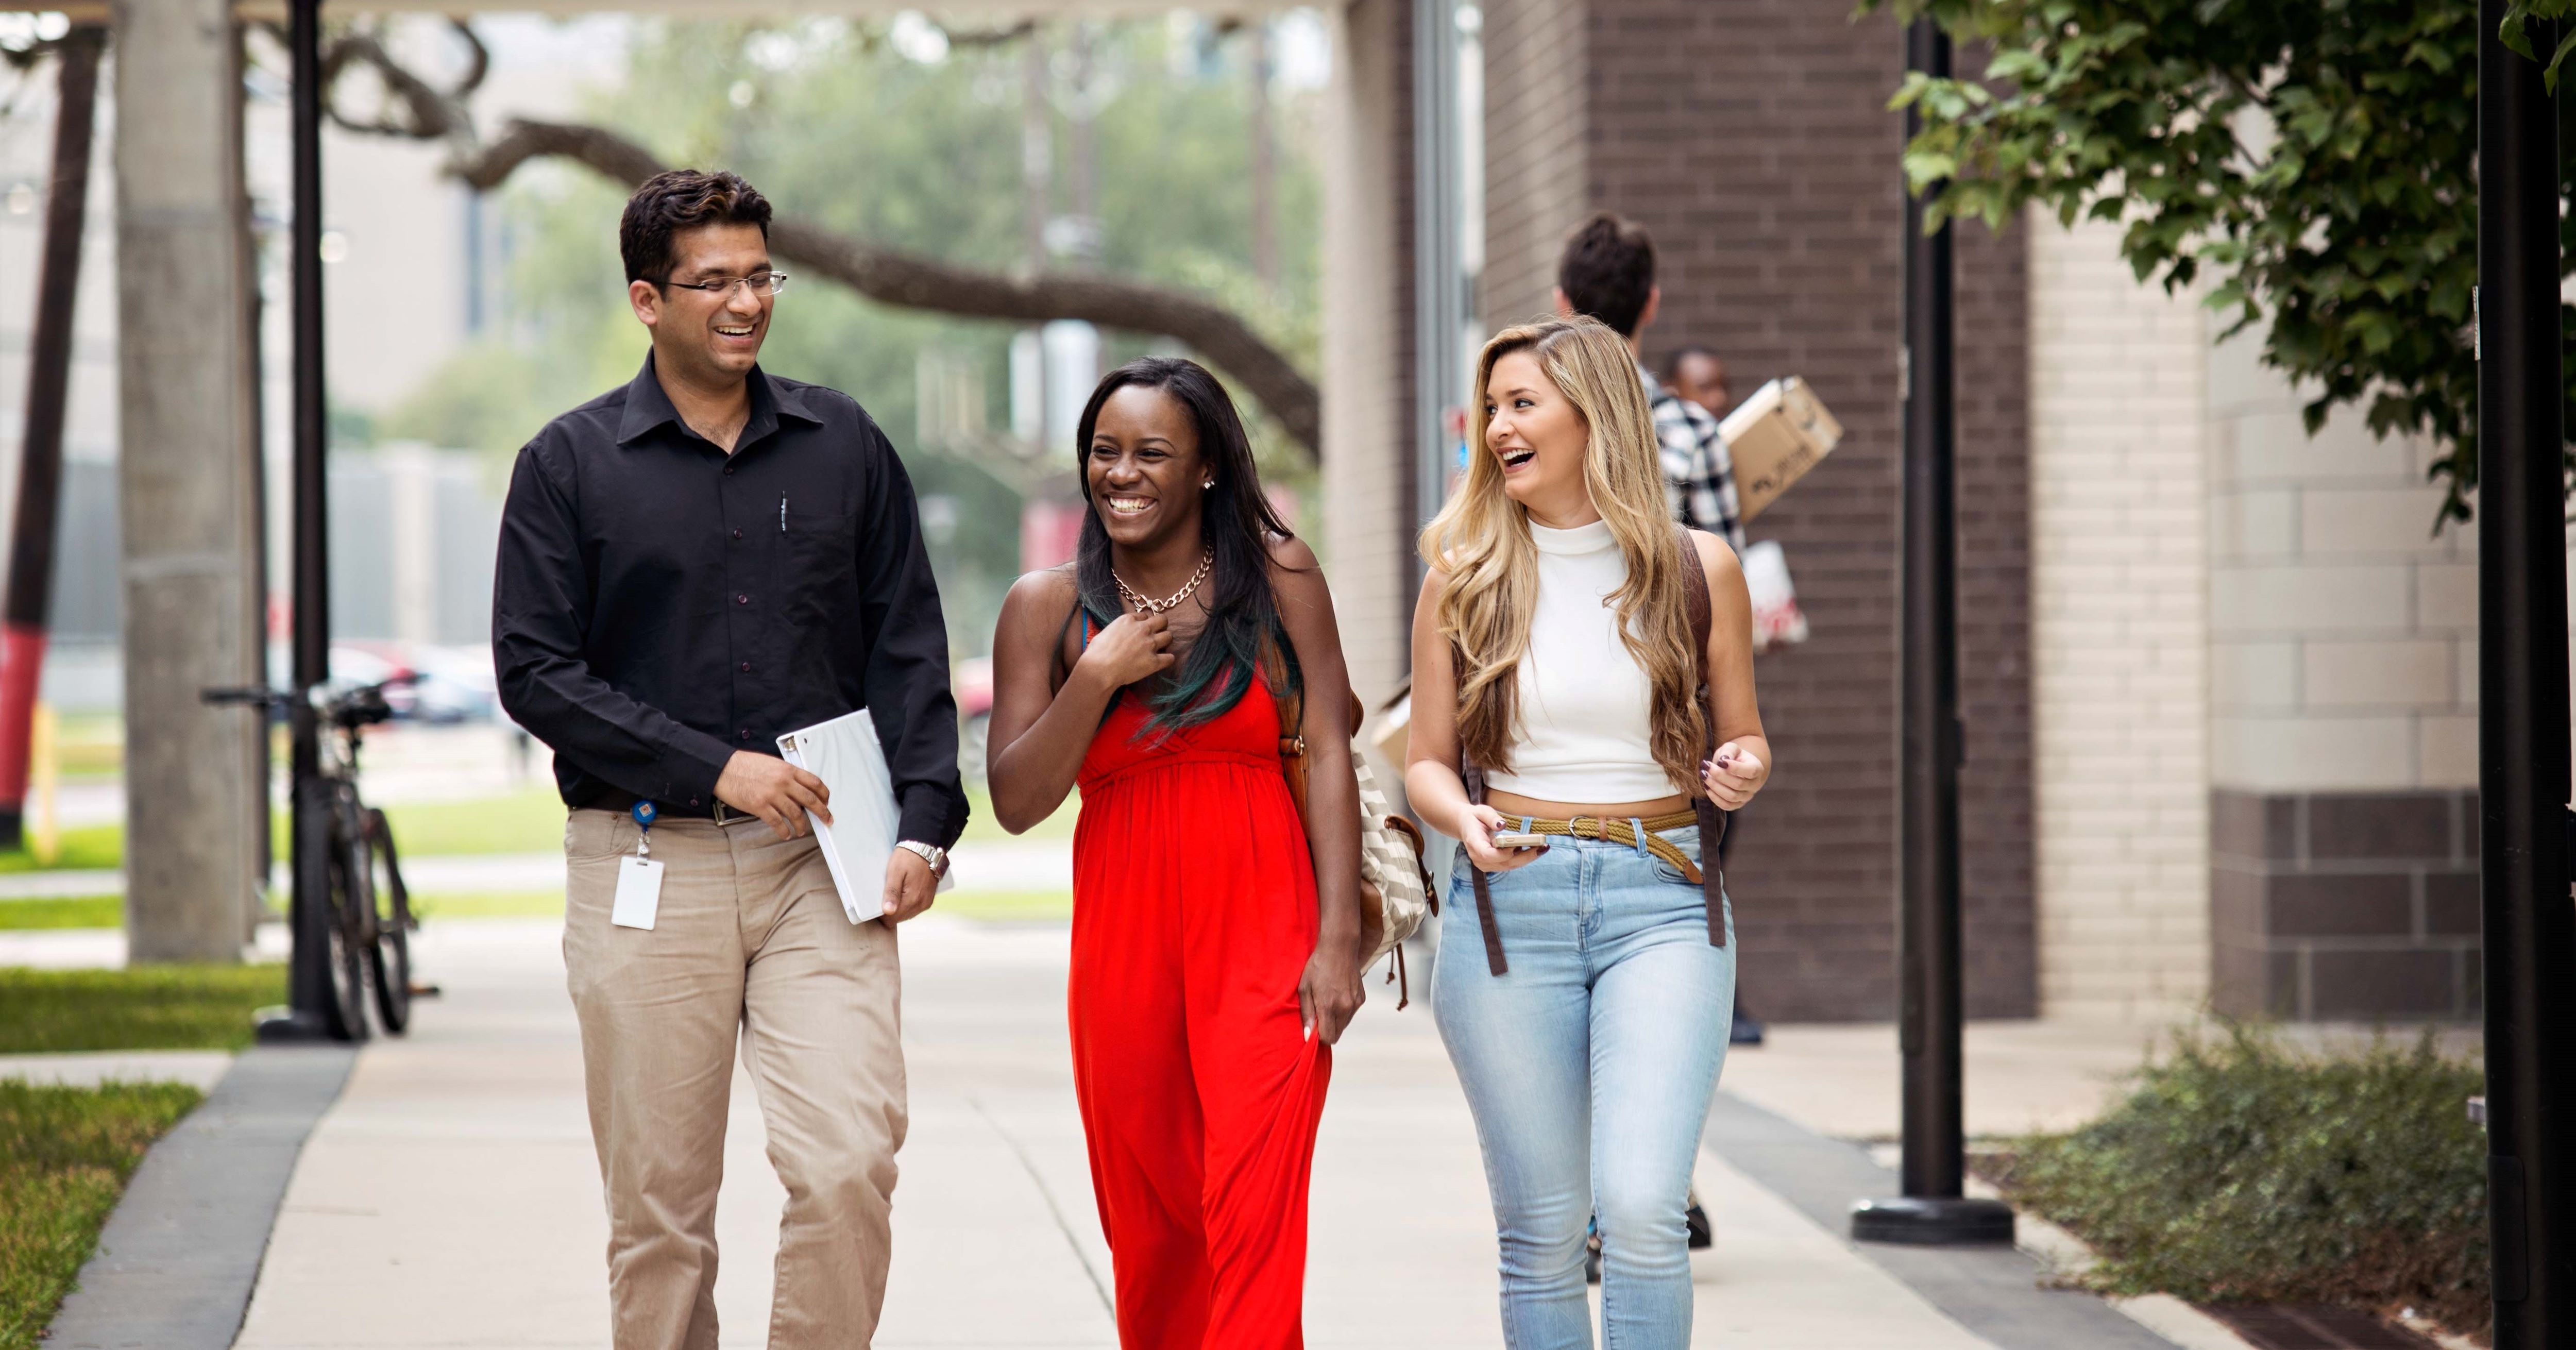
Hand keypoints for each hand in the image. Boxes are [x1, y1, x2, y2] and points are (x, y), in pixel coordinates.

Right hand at [715, 751, 831, 840]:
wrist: (723, 769)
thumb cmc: (745, 765)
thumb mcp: (772, 764)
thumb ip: (786, 774)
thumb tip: (798, 787)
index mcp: (787, 770)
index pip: (814, 783)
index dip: (824, 794)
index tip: (826, 802)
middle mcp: (783, 782)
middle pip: (810, 800)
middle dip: (822, 812)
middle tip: (827, 820)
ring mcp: (772, 795)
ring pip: (795, 814)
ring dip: (802, 825)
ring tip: (802, 830)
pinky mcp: (760, 806)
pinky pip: (777, 823)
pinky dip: (784, 831)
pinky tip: (786, 834)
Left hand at [881, 848, 936, 923]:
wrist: (926, 848)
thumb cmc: (908, 857)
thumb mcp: (895, 872)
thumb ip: (891, 892)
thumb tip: (888, 911)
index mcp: (912, 899)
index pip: (891, 919)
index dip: (882, 914)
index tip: (877, 902)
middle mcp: (921, 904)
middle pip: (899, 918)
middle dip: (890, 911)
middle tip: (885, 894)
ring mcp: (926, 902)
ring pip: (906, 915)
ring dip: (899, 908)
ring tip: (894, 891)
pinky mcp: (928, 899)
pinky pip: (914, 909)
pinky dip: (907, 904)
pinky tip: (903, 892)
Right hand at [1075, 610, 1174, 687]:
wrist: (1099, 669)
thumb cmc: (1096, 652)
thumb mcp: (1106, 632)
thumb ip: (1118, 629)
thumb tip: (1121, 634)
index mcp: (1128, 620)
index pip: (1145, 615)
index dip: (1144, 622)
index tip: (1141, 629)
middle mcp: (1142, 629)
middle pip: (1162, 620)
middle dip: (1161, 626)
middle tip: (1156, 634)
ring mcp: (1150, 645)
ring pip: (1169, 636)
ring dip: (1165, 641)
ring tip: (1160, 647)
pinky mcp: (1154, 661)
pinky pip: (1170, 658)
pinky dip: (1168, 659)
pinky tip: (1163, 661)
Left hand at [1298, 938, 1365, 1044]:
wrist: (1339, 948)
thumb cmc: (1318, 966)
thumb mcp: (1304, 988)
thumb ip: (1307, 1014)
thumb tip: (1308, 1036)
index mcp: (1329, 1006)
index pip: (1328, 1038)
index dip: (1319, 1037)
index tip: (1313, 1027)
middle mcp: (1345, 1007)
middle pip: (1337, 1034)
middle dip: (1327, 1030)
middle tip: (1318, 1014)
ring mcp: (1355, 1003)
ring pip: (1344, 1025)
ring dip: (1335, 1021)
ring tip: (1328, 1002)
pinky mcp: (1361, 999)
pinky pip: (1350, 1014)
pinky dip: (1343, 1011)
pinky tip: (1337, 995)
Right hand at [1456, 803, 1543, 873]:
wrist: (1466, 826)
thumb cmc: (1474, 818)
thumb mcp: (1481, 811)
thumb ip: (1491, 817)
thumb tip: (1502, 825)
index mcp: (1473, 844)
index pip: (1488, 854)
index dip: (1503, 853)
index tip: (1517, 845)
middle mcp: (1478, 858)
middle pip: (1504, 863)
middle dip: (1525, 856)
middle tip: (1542, 846)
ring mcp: (1485, 864)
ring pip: (1509, 866)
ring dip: (1528, 858)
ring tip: (1543, 847)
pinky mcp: (1493, 865)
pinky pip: (1510, 865)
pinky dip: (1523, 858)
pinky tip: (1535, 850)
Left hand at [1701, 741, 1767, 810]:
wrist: (1735, 767)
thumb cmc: (1733, 756)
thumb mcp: (1732, 748)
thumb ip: (1728, 751)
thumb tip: (1723, 760)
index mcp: (1757, 769)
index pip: (1750, 771)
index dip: (1735, 768)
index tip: (1720, 762)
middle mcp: (1755, 785)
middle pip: (1738, 784)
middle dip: (1719, 776)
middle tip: (1706, 766)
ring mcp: (1747, 796)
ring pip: (1732, 797)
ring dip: (1715, 786)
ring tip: (1704, 775)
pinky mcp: (1737, 804)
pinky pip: (1726, 806)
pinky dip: (1714, 797)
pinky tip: (1706, 786)